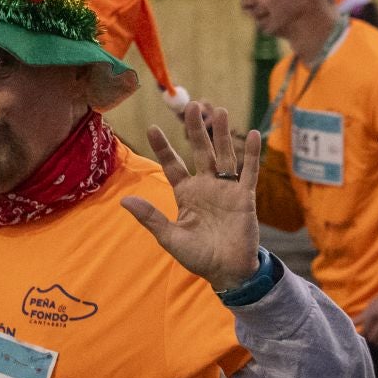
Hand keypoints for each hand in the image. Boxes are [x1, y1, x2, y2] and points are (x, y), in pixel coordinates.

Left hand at [123, 102, 261, 290]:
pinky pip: (249, 171)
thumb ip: (150, 217)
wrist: (226, 271)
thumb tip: (124, 201)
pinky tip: (254, 134)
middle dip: (195, 130)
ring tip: (220, 111)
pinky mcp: (245, 196)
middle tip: (191, 106)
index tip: (152, 128)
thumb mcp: (169, 237)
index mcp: (186, 194)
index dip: (163, 148)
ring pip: (224, 155)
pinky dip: (252, 154)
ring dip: (222, 135)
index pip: (173, 165)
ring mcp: (226, 190)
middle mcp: (206, 187)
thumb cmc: (197, 256)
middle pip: (200, 152)